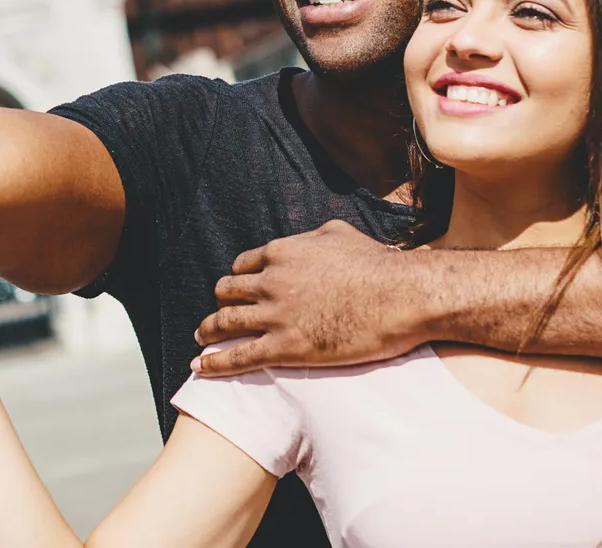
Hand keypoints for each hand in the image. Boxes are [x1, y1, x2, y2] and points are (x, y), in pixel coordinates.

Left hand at [193, 220, 428, 376]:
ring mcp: (275, 315)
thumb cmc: (378, 265)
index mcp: (282, 253)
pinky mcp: (285, 348)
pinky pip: (239, 357)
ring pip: (225, 322)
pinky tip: (200, 367)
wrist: (402, 296)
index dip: (238, 278)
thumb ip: (312, 238)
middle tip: (219, 315)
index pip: (243, 265)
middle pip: (228, 292)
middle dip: (222, 303)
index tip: (238, 289)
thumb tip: (307, 240)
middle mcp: (271, 281)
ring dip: (209, 330)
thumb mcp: (339, 234)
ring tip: (202, 337)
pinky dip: (214, 363)